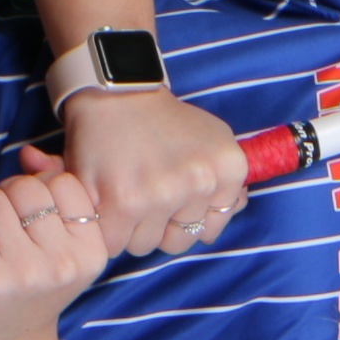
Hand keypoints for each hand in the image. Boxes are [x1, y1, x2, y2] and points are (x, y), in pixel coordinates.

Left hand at [0, 161, 111, 339]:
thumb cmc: (31, 288)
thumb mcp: (61, 247)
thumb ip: (54, 198)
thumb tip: (28, 154)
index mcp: (91, 251)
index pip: (64, 183)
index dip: (40, 188)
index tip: (32, 213)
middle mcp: (63, 263)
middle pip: (26, 188)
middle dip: (7, 195)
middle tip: (2, 222)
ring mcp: (26, 273)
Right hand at [52, 92, 247, 258]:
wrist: (117, 94)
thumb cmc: (164, 120)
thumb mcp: (213, 138)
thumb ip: (229, 181)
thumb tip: (235, 208)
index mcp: (228, 168)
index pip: (209, 231)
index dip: (184, 220)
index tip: (170, 202)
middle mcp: (199, 182)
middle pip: (176, 243)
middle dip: (157, 227)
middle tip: (143, 196)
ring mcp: (160, 194)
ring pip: (143, 246)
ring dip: (128, 229)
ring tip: (122, 194)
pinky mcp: (121, 203)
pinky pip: (114, 243)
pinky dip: (104, 230)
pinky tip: (104, 203)